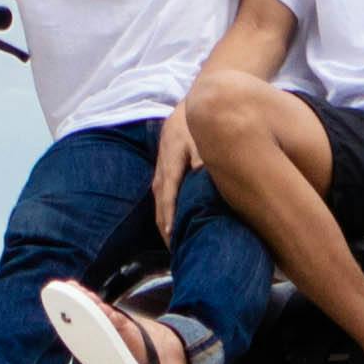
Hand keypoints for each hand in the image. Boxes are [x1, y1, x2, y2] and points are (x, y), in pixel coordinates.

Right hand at [149, 110, 195, 238]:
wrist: (187, 110)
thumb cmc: (196, 124)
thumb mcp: (199, 136)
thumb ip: (202, 155)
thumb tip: (203, 172)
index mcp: (170, 164)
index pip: (168, 197)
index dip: (170, 218)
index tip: (172, 237)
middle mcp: (162, 173)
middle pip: (161, 207)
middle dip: (166, 230)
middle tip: (176, 253)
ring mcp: (161, 175)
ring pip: (161, 206)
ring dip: (165, 226)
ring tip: (174, 248)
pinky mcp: (164, 175)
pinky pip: (163, 200)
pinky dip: (167, 216)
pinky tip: (174, 229)